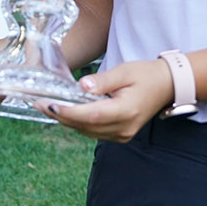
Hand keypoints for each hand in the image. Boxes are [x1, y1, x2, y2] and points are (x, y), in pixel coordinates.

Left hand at [38, 59, 173, 142]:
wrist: (167, 85)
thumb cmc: (146, 74)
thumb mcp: (125, 71)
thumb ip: (103, 80)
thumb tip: (82, 86)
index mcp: (126, 111)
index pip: (91, 116)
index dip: (68, 112)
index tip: (49, 105)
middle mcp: (123, 128)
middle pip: (86, 126)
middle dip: (61, 116)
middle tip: (39, 103)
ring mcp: (122, 134)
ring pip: (88, 132)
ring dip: (68, 121)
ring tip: (48, 106)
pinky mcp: (120, 134)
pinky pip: (95, 132)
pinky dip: (80, 123)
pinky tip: (68, 112)